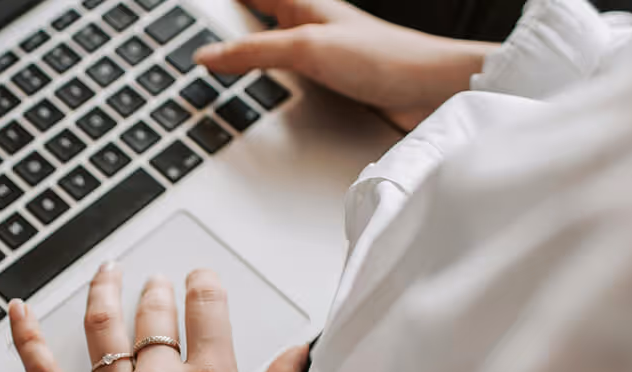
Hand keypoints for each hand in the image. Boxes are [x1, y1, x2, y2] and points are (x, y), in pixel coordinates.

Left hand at [8, 263, 309, 371]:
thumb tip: (298, 353)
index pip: (206, 309)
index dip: (203, 285)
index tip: (200, 279)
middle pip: (154, 316)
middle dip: (157, 291)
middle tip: (158, 283)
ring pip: (103, 326)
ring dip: (106, 291)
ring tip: (109, 272)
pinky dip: (26, 338)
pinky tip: (18, 311)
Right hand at [195, 0, 495, 130]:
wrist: (431, 93)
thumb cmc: (383, 59)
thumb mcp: (306, 49)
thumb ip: (253, 52)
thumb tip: (206, 55)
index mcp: (303, 5)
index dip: (230, 4)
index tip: (200, 10)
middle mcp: (311, 26)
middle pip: (259, 18)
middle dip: (233, 29)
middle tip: (203, 39)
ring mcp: (322, 56)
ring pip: (273, 50)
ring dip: (250, 57)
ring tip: (219, 66)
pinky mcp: (333, 86)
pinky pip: (290, 81)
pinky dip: (271, 86)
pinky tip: (263, 101)